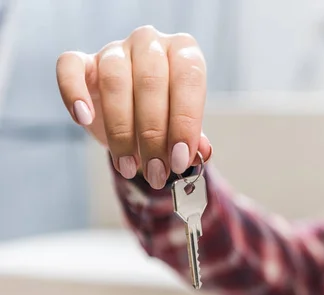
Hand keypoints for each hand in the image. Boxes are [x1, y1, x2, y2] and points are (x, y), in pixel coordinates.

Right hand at [56, 25, 211, 188]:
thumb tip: (202, 152)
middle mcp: (150, 44)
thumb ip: (194, 138)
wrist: (134, 113)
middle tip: (156, 171)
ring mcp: (115, 50)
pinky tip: (84, 120)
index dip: (185, 123)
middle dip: (154, 136)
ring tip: (128, 165)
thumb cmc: (166, 115)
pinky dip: (74, 94)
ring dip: (121, 131)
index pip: (188, 79)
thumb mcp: (183, 127)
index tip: (180, 159)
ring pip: (115, 81)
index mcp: (183, 51)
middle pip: (151, 83)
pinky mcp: (82, 61)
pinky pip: (70, 68)